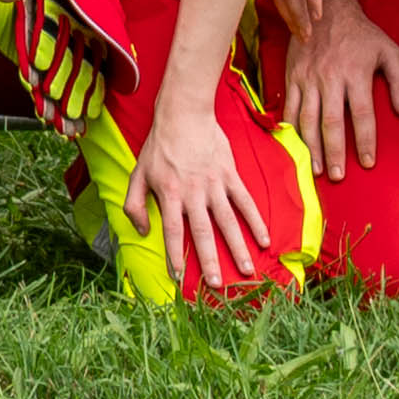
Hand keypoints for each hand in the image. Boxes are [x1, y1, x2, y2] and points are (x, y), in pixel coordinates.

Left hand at [126, 116, 276, 298]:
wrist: (184, 113)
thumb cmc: (158, 146)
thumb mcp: (137, 174)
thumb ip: (134, 204)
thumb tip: (143, 231)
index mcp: (169, 194)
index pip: (173, 231)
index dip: (175, 255)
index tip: (179, 277)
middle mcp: (193, 192)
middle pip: (203, 232)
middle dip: (210, 260)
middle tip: (217, 284)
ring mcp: (214, 184)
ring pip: (228, 221)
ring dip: (238, 247)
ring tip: (246, 271)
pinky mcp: (229, 175)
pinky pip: (245, 201)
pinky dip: (255, 221)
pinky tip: (264, 240)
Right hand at [279, 0, 398, 172]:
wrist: (326, 6)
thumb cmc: (362, 33)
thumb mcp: (389, 50)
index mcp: (356, 73)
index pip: (362, 114)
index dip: (365, 140)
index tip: (368, 163)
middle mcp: (330, 77)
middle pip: (332, 122)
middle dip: (335, 152)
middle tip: (337, 176)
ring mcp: (308, 77)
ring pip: (308, 118)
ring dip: (312, 146)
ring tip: (317, 169)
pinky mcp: (293, 75)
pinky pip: (290, 106)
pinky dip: (292, 128)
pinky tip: (296, 146)